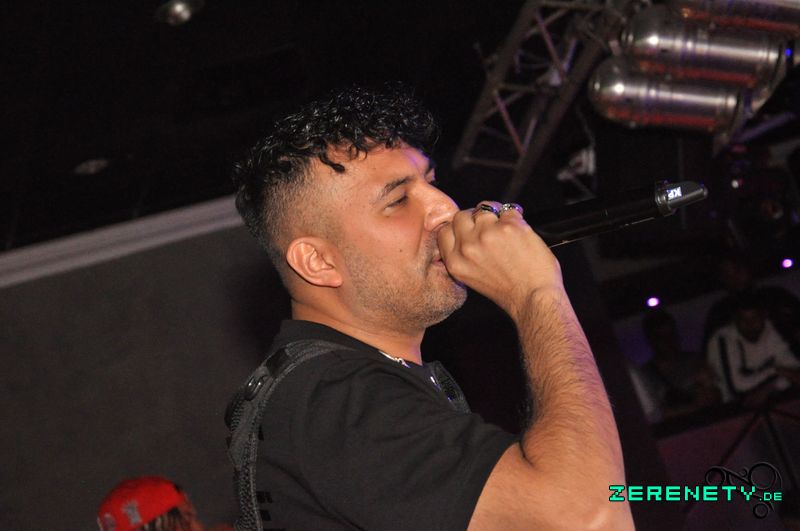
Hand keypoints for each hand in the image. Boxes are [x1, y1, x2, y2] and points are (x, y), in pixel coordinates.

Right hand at [437, 200, 563, 316]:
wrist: (534, 297)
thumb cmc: (510, 292)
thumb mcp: (473, 278)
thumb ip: (465, 256)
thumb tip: (468, 233)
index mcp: (456, 262)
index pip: (444, 231)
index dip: (457, 227)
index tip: (467, 227)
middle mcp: (468, 247)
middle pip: (461, 216)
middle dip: (474, 217)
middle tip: (488, 225)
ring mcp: (488, 234)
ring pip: (484, 209)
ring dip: (495, 215)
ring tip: (506, 230)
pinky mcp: (508, 227)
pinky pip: (508, 210)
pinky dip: (516, 219)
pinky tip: (520, 234)